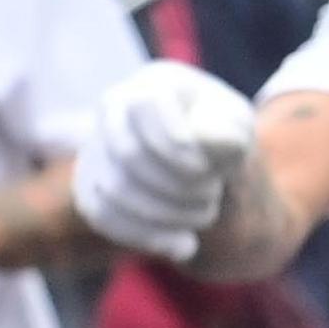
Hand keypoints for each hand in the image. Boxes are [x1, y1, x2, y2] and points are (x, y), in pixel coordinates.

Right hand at [73, 60, 254, 262]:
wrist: (213, 175)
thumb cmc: (226, 144)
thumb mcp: (240, 131)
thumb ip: (227, 132)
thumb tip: (196, 141)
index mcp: (154, 82)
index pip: (145, 105)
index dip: (177, 145)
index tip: (210, 171)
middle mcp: (114, 109)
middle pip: (128, 154)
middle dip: (178, 186)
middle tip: (212, 197)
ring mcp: (95, 148)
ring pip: (114, 190)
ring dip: (169, 214)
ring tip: (204, 216)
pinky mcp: (88, 185)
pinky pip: (103, 216)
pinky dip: (147, 236)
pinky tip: (183, 245)